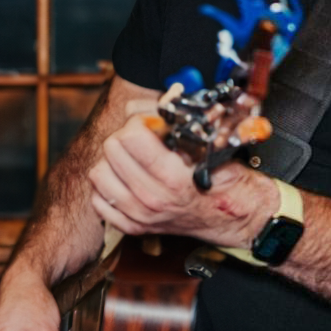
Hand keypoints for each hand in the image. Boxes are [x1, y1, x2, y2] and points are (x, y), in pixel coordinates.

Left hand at [86, 115, 277, 247]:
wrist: (232, 215)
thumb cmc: (222, 178)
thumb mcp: (207, 146)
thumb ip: (177, 124)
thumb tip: (151, 103)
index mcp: (172, 177)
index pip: (131, 136)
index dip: (138, 120)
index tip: (148, 122)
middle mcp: (152, 198)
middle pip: (111, 149)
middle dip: (124, 136)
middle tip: (139, 137)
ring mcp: (140, 215)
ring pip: (98, 173)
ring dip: (111, 161)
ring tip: (131, 158)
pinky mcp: (133, 227)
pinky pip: (98, 200)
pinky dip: (108, 187)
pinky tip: (126, 180)